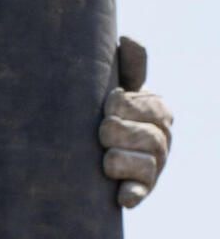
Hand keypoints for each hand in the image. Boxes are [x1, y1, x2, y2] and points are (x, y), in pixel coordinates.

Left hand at [102, 37, 170, 207]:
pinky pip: (140, 192)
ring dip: (117, 159)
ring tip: (102, 156)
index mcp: (157, 110)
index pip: (147, 106)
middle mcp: (161, 138)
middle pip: (147, 136)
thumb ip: (126, 63)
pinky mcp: (139, 189)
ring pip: (144, 163)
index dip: (122, 105)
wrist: (76, 143)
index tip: (106, 103)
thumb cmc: (97, 104)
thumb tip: (129, 40)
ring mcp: (153, 165)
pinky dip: (132, 193)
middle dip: (116, 132)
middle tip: (100, 131)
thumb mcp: (113, 81)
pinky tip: (122, 198)